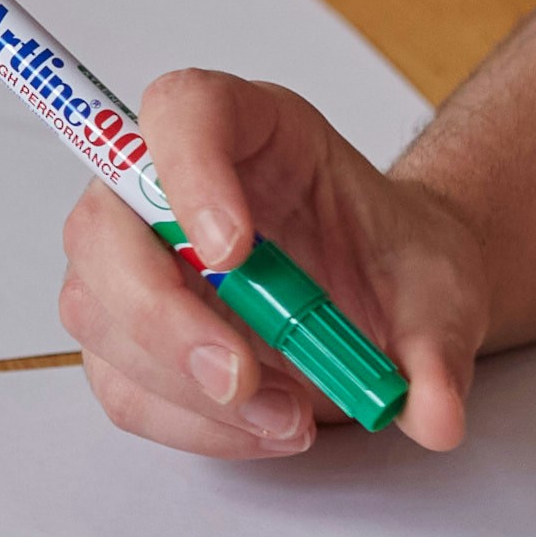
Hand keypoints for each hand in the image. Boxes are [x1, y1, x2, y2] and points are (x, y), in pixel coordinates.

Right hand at [60, 70, 491, 457]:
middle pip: (104, 226)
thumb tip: (435, 418)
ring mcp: (131, 260)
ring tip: (285, 415)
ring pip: (97, 313)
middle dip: (162, 314)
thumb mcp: (438, 293)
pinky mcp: (125, 334)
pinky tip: (260, 425)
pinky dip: (191, 423)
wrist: (388, 303)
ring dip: (184, 384)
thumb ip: (435, 346)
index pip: (182, 111)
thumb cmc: (394, 263)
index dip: (189, 172)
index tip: (233, 252)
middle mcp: (167, 184)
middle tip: (240, 375)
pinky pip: (123, 386)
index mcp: (248, 129)